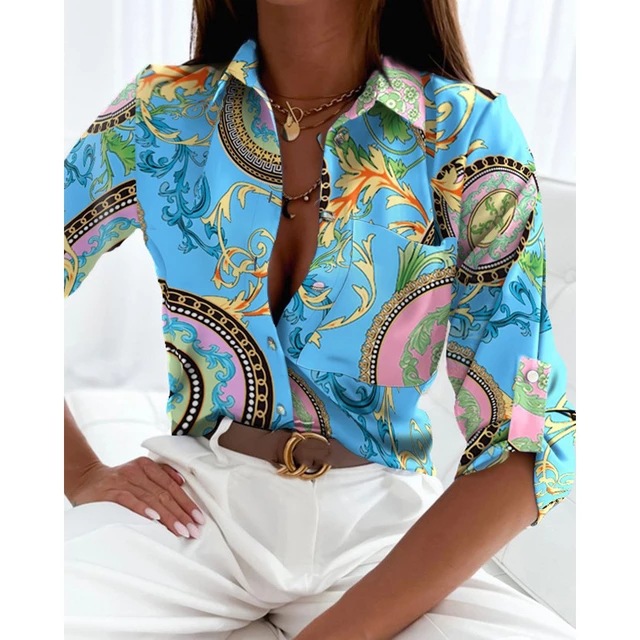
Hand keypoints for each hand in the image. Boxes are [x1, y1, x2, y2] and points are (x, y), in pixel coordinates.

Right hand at [66, 457, 205, 538]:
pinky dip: (143, 509)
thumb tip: (183, 483)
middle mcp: (137, 471)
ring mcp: (123, 480)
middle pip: (165, 494)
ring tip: (181, 529)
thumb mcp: (140, 474)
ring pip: (151, 498)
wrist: (85, 480)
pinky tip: (155, 519)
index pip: (172, 487)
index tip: (199, 519)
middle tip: (194, 530)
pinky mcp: (110, 491)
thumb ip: (161, 475)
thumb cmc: (118, 482)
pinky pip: (129, 500)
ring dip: (168, 516)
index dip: (187, 503)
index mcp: (147, 466)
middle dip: (181, 513)